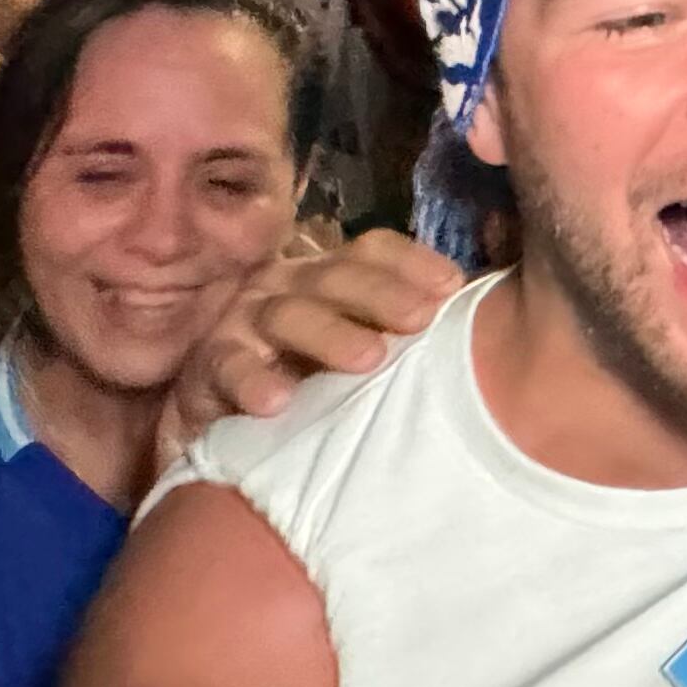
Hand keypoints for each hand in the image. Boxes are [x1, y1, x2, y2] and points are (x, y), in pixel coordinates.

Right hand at [172, 230, 465, 438]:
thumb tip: (482, 326)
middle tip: (421, 320)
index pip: (369, 250)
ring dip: (328, 333)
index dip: (411, 262)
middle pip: (333, 275)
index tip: (453, 286)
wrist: (216, 436)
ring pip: (286, 314)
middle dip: (380, 295)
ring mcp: (241, 323)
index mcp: (325, 278)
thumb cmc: (302, 390)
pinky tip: (279, 402)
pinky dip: (252, 381)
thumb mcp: (353, 357)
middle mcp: (285, 287)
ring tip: (368, 359)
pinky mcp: (204, 370)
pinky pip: (227, 369)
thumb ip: (403, 336)